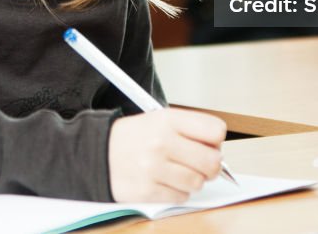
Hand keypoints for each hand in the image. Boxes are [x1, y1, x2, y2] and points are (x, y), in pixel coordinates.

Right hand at [108, 108, 226, 203]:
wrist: (99, 152)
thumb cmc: (134, 137)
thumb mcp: (160, 119)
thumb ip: (191, 130)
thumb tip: (219, 150)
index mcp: (168, 120)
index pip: (215, 131)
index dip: (216, 140)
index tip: (208, 144)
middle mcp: (161, 142)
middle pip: (212, 161)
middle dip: (211, 165)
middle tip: (200, 163)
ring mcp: (154, 168)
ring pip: (198, 182)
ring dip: (192, 180)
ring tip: (178, 171)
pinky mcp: (147, 191)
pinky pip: (181, 197)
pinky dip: (178, 192)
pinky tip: (165, 181)